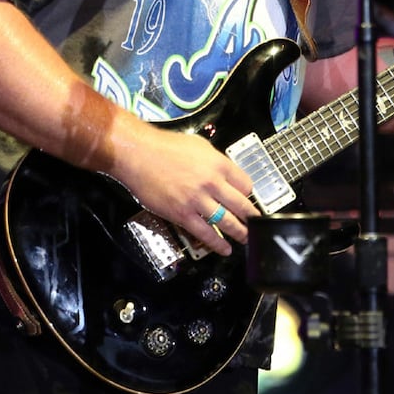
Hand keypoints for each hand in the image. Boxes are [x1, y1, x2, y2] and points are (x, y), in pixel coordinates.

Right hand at [110, 127, 254, 255]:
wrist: (138, 155)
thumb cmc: (165, 146)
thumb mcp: (199, 145)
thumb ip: (215, 160)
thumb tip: (225, 173)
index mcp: (219, 164)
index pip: (246, 184)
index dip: (249, 194)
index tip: (248, 199)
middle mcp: (212, 183)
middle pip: (241, 206)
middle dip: (251, 218)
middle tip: (255, 224)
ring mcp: (198, 200)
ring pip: (227, 222)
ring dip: (240, 233)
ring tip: (246, 239)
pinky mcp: (182, 214)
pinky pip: (205, 233)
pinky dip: (218, 243)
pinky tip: (225, 249)